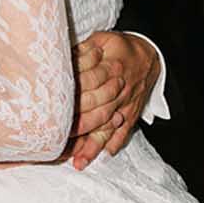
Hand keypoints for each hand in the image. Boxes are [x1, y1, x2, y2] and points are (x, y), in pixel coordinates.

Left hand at [69, 31, 160, 170]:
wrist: (149, 53)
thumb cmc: (119, 48)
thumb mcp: (101, 40)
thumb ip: (82, 50)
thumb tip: (61, 59)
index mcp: (108, 69)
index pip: (86, 89)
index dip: (71, 104)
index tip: (54, 117)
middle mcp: (117, 89)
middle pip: (97, 113)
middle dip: (78, 132)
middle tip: (60, 147)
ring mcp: (126, 103)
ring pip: (109, 127)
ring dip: (94, 145)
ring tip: (80, 162)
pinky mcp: (132, 112)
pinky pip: (125, 130)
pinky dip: (116, 142)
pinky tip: (105, 154)